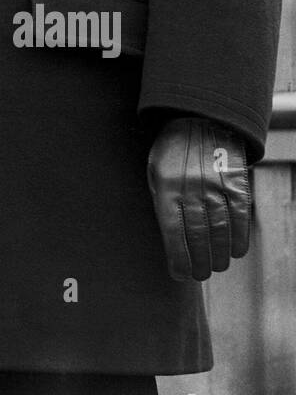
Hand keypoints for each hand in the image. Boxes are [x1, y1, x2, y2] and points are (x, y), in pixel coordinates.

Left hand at [147, 116, 250, 280]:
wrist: (199, 119)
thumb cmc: (172, 151)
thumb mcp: (155, 171)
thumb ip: (162, 201)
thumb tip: (172, 241)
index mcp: (166, 186)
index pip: (172, 232)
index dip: (177, 257)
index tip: (180, 275)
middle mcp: (191, 187)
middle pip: (197, 235)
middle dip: (199, 261)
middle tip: (201, 275)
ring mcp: (215, 184)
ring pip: (219, 229)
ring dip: (219, 254)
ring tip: (216, 267)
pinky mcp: (235, 182)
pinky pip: (239, 216)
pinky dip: (239, 237)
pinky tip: (236, 251)